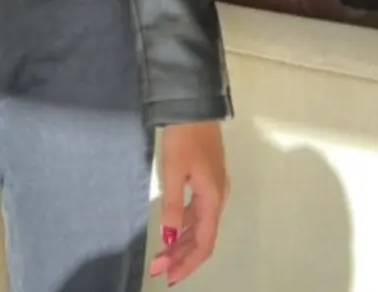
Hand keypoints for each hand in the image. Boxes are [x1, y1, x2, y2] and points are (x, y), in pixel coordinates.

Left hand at [149, 120, 228, 285]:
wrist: (194, 104)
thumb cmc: (183, 135)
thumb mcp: (174, 170)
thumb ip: (172, 205)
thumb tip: (168, 239)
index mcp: (212, 197)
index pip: (204, 242)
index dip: (187, 263)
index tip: (167, 275)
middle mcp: (218, 197)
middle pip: (203, 237)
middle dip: (181, 256)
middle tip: (159, 269)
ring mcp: (214, 187)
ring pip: (200, 225)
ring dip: (182, 243)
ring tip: (162, 256)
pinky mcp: (207, 178)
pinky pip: (198, 211)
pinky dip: (184, 225)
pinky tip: (172, 231)